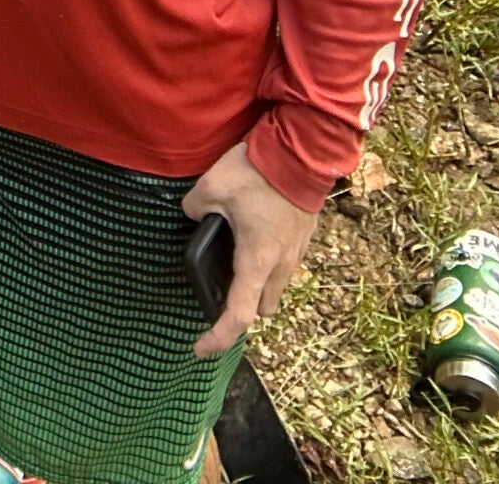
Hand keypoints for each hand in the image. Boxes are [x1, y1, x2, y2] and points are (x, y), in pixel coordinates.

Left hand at [183, 141, 319, 355]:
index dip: (217, 337)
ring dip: (255, 287)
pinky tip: (249, 240)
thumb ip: (194, 208)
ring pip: (274, 287)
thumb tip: (194, 215)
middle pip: (260, 307)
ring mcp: (296, 252)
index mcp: (257, 261)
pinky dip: (266, 265)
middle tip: (215, 296)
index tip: (199, 348)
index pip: (238, 316)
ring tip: (231, 267)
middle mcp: (281, 265)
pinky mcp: (303, 237)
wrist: (304, 151)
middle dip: (239, 309)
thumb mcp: (211, 186)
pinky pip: (283, 265)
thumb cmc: (259, 171)